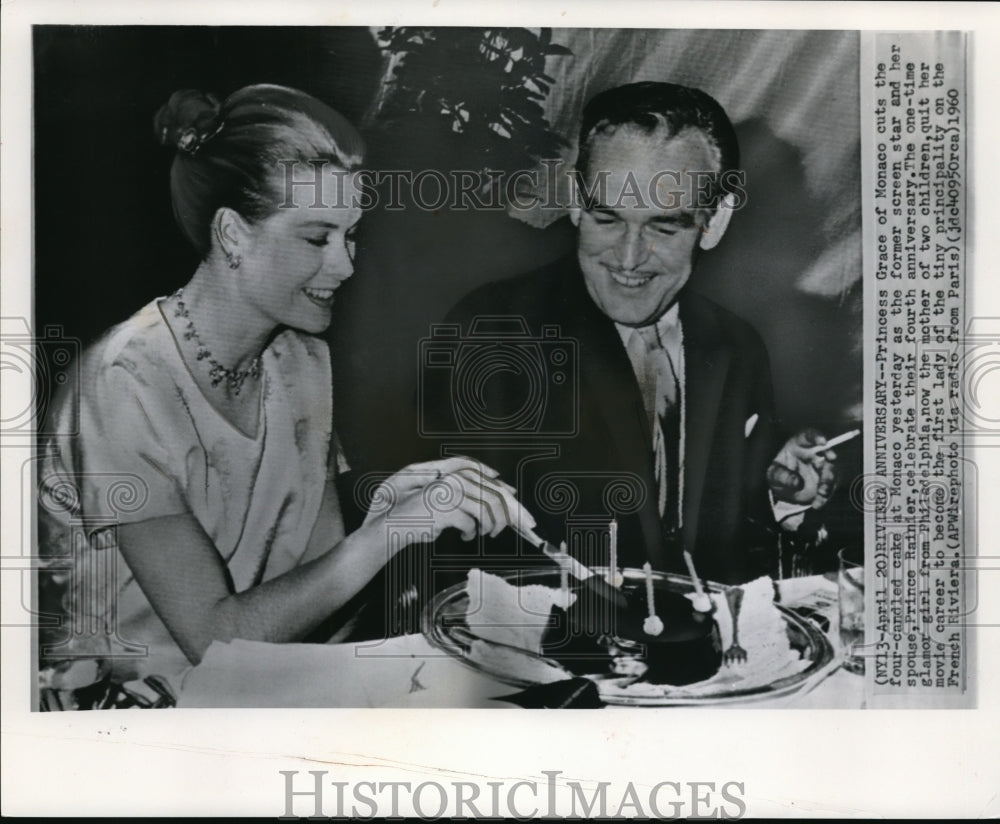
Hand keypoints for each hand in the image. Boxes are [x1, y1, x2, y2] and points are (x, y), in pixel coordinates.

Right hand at [362, 456, 535, 543]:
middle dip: (508, 518)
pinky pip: (470, 525)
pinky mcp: (444, 509)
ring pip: (487, 512)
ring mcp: (450, 493)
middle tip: (510, 531)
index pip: (496, 488)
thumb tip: (511, 497)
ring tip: (484, 533)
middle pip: (496, 499)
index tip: (528, 520)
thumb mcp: (456, 500)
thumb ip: (479, 496)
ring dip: (490, 527)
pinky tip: (467, 536)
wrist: (399, 522)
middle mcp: (457, 480)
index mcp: (462, 475)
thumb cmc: (429, 512)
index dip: (515, 504)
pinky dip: (471, 534)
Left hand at [767, 429, 837, 508]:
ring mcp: (823, 467)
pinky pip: (831, 487)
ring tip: (821, 492)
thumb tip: (796, 482)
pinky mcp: (828, 481)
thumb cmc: (779, 475)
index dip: (817, 437)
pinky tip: (817, 503)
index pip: (808, 436)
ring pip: (832, 470)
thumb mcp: (773, 475)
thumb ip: (781, 476)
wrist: (784, 492)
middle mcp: (814, 453)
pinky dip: (825, 496)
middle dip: (830, 460)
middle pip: (826, 452)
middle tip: (830, 467)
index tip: (823, 442)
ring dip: (829, 481)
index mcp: (799, 445)